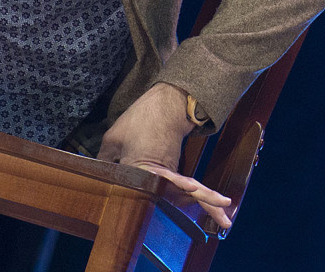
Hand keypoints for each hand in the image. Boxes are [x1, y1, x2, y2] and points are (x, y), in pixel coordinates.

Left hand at [97, 83, 233, 235]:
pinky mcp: (174, 170)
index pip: (147, 188)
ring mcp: (172, 171)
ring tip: (226, 220)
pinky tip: (207, 208)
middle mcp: (163, 172)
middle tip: (227, 220)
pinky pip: (185, 187)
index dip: (153, 198)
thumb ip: (105, 161)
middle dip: (207, 203)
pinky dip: (199, 197)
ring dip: (209, 204)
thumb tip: (97, 177)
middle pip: (186, 192)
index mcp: (145, 166)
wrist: (166, 103)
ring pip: (190, 192)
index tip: (171, 204)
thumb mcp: (114, 137)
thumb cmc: (140, 119)